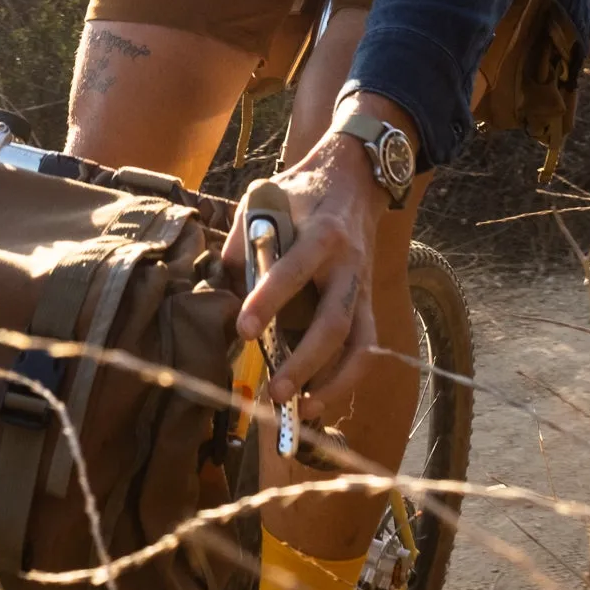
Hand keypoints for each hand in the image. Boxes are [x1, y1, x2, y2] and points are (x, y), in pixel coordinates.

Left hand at [235, 117, 392, 418]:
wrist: (353, 179)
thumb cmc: (300, 192)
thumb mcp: (264, 197)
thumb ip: (242, 240)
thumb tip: (222, 289)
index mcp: (320, 233)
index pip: (294, 271)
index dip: (268, 301)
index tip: (243, 331)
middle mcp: (347, 265)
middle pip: (332, 321)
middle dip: (304, 361)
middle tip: (274, 391)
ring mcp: (361, 288)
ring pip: (357, 343)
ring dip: (332, 382)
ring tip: (303, 410)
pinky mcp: (367, 303)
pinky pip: (365, 347)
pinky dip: (347, 378)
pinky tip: (321, 400)